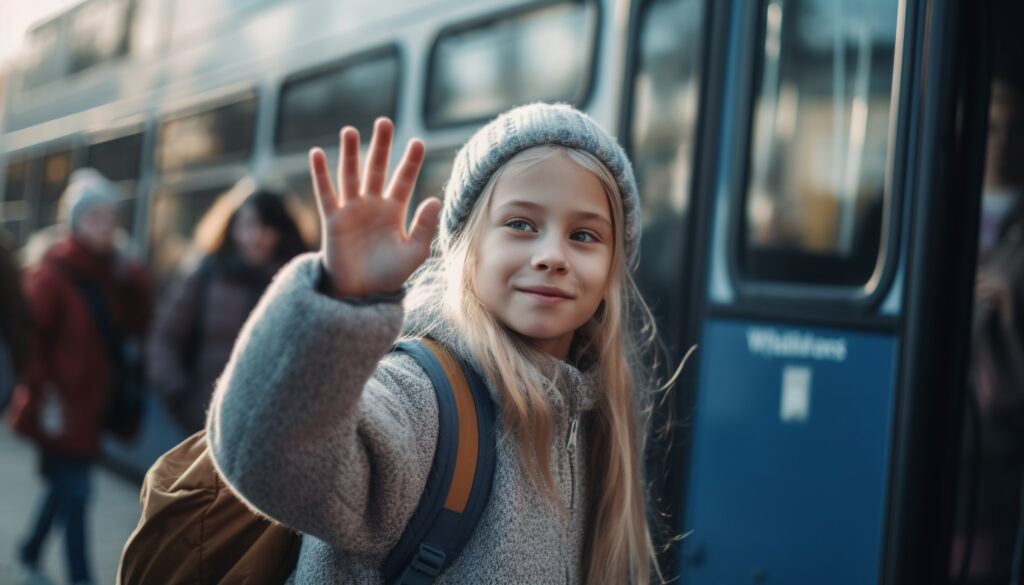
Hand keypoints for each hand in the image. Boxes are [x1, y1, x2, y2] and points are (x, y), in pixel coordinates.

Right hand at [310, 118, 441, 298]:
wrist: (362, 294)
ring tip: (351, 131)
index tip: (418, 141)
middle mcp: (373, 205)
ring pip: (351, 175)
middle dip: (381, 146)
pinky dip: (320, 173)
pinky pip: (326, 192)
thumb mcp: (413, 253)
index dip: (410, 162)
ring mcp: (352, 210)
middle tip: (384, 121)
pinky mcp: (333, 219)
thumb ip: (425, 227)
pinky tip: (317, 153)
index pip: (404, 180)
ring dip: (351, 154)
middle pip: (377, 169)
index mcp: (395, 211)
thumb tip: (436, 199)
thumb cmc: (389, 275)